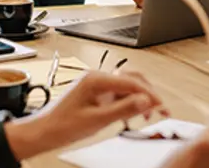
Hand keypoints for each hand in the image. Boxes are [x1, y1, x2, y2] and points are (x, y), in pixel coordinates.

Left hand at [23, 70, 168, 148]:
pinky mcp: (97, 94)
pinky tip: (135, 114)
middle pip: (132, 79)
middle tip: (162, 110)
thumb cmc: (63, 125)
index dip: (150, 94)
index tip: (162, 107)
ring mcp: (97, 85)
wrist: (45, 131)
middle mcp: (97, 78)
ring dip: (140, 98)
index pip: (131, 82)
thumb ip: (123, 109)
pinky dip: (130, 103)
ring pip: (127, 86)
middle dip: (148, 94)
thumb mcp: (97, 120)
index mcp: (96, 79)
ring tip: (150, 114)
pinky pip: (119, 94)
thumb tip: (145, 101)